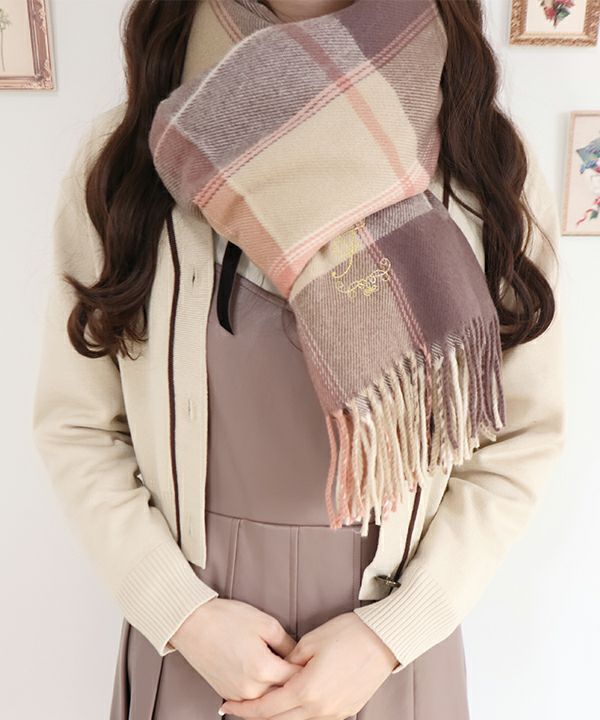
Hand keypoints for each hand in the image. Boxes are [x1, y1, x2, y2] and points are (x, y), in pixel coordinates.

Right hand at [169, 597, 301, 700]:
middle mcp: (251, 689)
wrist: (192, 624)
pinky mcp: (227, 694)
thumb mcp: (265, 623)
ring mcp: (238, 695)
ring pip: (268, 700)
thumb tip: (300, 656)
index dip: (310, 671)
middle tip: (310, 675)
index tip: (318, 666)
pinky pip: (252, 700)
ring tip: (291, 679)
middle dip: (297, 685)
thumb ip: (287, 643)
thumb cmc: (227, 619)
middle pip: (284, 695)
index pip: (297, 679)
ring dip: (280, 692)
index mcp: (264, 669)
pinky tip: (270, 684)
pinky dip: (263, 694)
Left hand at [219, 611, 399, 718]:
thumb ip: (289, 661)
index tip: (226, 706)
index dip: (244, 709)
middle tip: (237, 706)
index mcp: (306, 691)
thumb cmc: (348, 634)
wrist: (384, 640)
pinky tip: (291, 702)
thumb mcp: (310, 642)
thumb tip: (279, 671)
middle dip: (255, 715)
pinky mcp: (346, 710)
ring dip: (278, 715)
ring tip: (263, 702)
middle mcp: (319, 709)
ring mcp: (335, 713)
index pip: (266, 709)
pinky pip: (315, 718)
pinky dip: (298, 713)